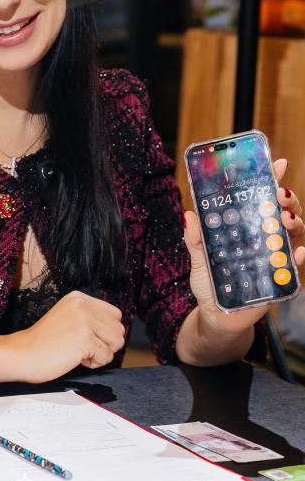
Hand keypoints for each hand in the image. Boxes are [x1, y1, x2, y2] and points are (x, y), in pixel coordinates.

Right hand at [9, 290, 124, 384]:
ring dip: (102, 353)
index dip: (105, 332)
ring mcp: (84, 321)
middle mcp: (83, 305)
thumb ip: (89, 317)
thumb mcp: (67, 317)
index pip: (115, 314)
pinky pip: (106, 356)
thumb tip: (117, 331)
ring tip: (81, 353)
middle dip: (106, 343)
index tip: (86, 338)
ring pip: (117, 342)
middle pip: (119, 328)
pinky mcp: (84, 339)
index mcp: (79, 298)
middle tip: (84, 348)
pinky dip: (95, 363)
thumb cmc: (43, 342)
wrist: (21, 354)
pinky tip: (77, 360)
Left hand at [184, 158, 304, 338]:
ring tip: (284, 216)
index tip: (276, 163)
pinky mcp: (278, 282)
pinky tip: (297, 251)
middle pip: (284, 214)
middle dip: (287, 200)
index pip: (262, 201)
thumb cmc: (211, 284)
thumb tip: (188, 214)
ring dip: (293, 222)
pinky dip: (297, 259)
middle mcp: (264, 241)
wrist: (215, 317)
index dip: (271, 181)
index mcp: (247, 229)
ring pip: (293, 236)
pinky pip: (293, 269)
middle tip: (280, 193)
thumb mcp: (198, 257)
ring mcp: (274, 260)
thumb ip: (194, 238)